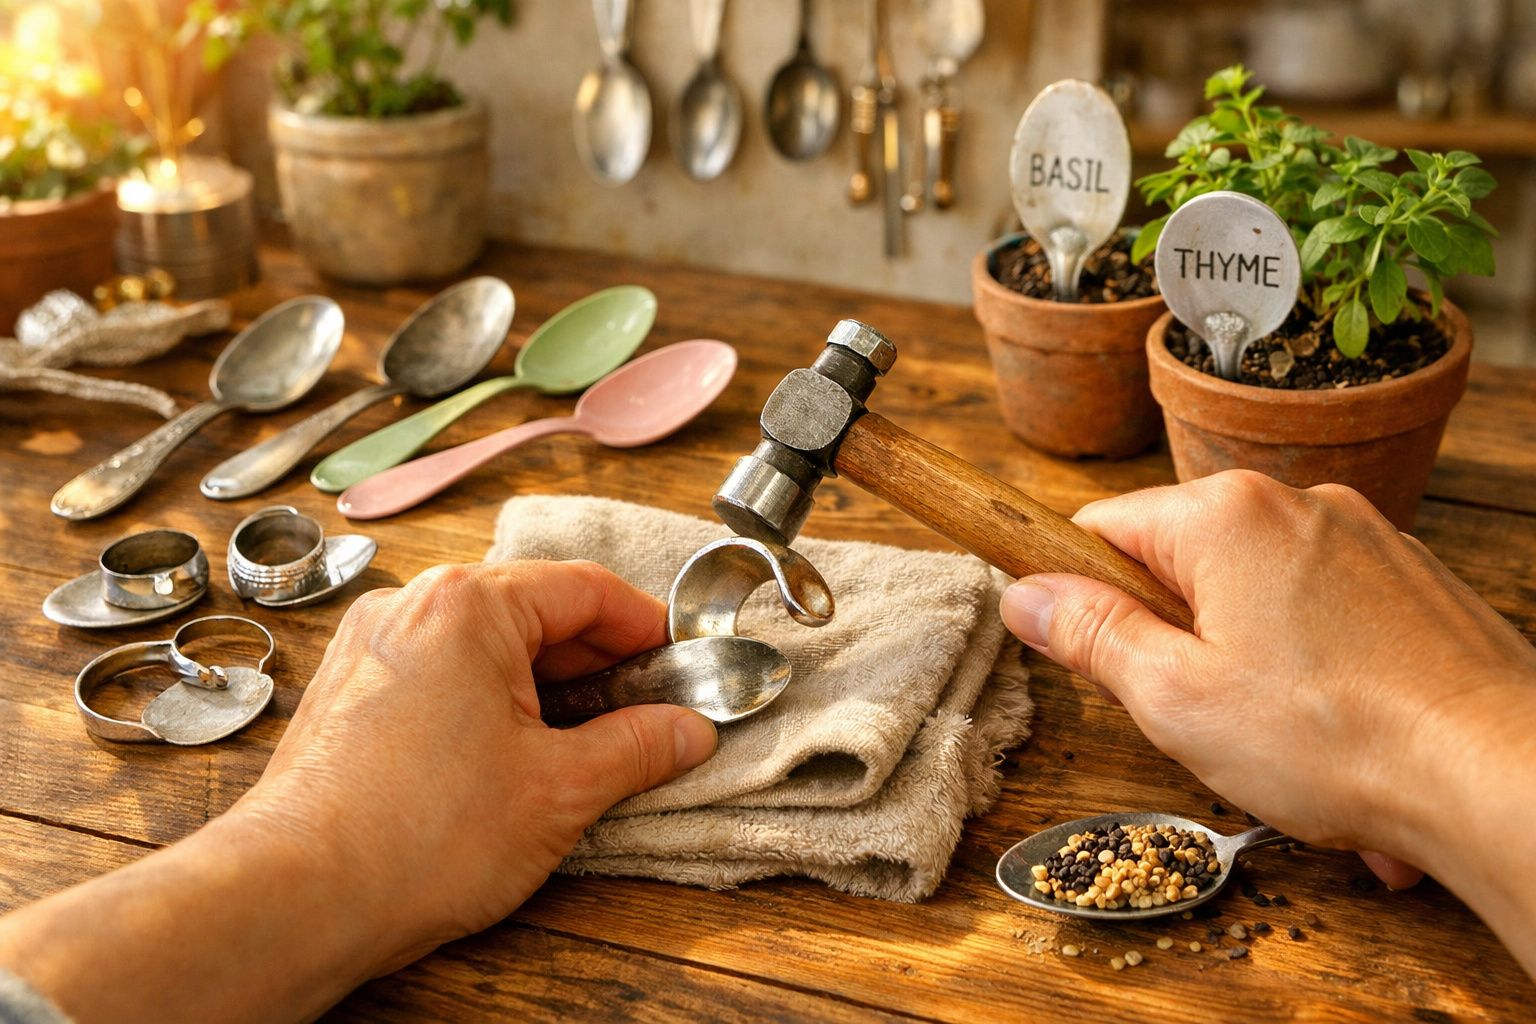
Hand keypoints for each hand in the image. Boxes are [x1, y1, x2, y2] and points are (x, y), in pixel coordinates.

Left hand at [0, 560, 716, 1022]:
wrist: (297, 897)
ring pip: (486, 645)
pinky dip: (492, 700)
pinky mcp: (350, 691)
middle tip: (646, 710)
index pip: (585, 589)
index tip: (680, 663)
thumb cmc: (418, 837)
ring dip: (546, 684)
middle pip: (534, 610)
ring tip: (587, 742)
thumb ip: (638, 747)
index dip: (645, 627)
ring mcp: (372, 647)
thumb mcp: (561, 790)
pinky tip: (517, 754)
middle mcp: (413, 606)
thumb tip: (688, 731)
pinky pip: (442, 673)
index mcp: (469, 605)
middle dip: (598, 660)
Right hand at [997, 471, 1535, 959]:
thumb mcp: (1173, 697)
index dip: (1084, 595)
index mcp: (1225, 514)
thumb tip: (1025, 594)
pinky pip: (1329, 621)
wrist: (1499, 775)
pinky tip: (1340, 744)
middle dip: (1179, 643)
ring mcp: (1367, 540)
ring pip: (1260, 600)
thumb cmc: (1335, 737)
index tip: (1096, 655)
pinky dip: (1319, 678)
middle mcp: (1298, 504)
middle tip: (1199, 717)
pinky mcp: (1414, 584)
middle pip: (1185, 563)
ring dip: (1251, 670)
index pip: (1105, 528)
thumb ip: (1089, 635)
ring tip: (1285, 748)